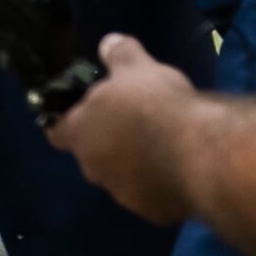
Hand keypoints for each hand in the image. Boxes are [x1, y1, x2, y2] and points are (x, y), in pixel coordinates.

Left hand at [45, 34, 197, 221]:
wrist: (198, 151)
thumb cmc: (155, 104)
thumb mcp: (136, 67)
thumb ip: (118, 54)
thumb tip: (108, 42)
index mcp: (80, 133)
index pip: (57, 131)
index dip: (67, 122)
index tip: (82, 114)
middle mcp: (94, 168)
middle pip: (92, 155)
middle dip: (108, 142)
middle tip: (134, 124)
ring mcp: (123, 195)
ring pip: (122, 178)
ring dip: (135, 166)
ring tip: (163, 146)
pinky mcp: (153, 212)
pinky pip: (152, 196)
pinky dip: (161, 186)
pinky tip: (181, 169)